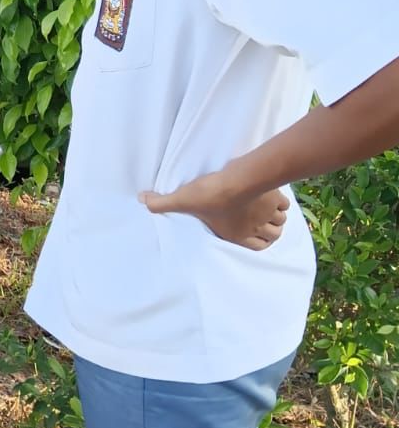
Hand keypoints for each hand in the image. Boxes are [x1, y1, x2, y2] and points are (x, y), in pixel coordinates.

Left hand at [140, 169, 288, 250]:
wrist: (237, 180)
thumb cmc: (210, 194)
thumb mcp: (182, 199)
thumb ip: (161, 202)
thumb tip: (142, 200)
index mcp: (237, 234)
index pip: (257, 247)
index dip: (258, 243)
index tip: (255, 236)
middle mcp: (256, 227)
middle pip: (273, 235)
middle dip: (270, 231)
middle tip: (263, 223)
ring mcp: (268, 213)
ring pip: (281, 222)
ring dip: (277, 218)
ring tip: (268, 211)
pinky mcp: (276, 197)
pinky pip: (285, 205)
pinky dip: (282, 203)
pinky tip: (274, 197)